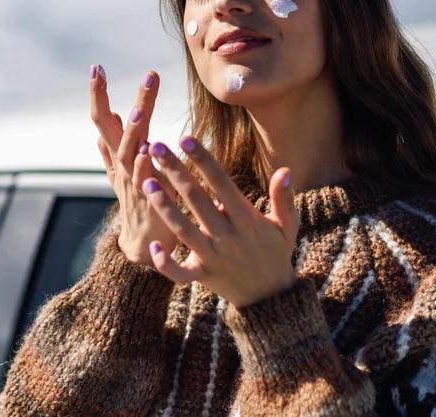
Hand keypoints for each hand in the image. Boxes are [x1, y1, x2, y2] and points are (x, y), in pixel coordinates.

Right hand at [89, 65, 179, 264]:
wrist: (144, 244)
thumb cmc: (138, 201)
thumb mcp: (122, 170)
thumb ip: (114, 143)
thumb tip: (111, 113)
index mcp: (117, 155)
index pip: (103, 119)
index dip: (98, 95)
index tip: (96, 67)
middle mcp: (122, 166)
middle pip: (116, 129)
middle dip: (124, 102)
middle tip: (141, 76)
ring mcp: (133, 183)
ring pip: (128, 153)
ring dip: (131, 133)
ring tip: (135, 112)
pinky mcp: (149, 201)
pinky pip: (146, 181)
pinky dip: (145, 166)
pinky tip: (149, 151)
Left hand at [141, 136, 299, 306]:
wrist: (270, 297)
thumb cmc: (276, 252)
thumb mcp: (288, 226)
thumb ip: (284, 198)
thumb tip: (285, 170)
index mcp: (247, 219)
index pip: (221, 183)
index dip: (203, 160)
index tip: (185, 139)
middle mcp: (227, 236)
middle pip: (197, 199)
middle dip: (176, 172)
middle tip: (155, 147)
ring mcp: (213, 257)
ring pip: (183, 229)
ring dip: (163, 206)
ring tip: (147, 182)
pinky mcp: (202, 276)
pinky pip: (180, 273)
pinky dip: (166, 264)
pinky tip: (154, 247)